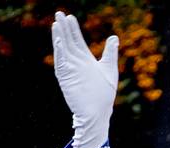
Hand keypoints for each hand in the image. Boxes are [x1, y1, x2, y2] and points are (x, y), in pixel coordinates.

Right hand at [51, 12, 118, 147]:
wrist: (98, 113)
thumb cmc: (104, 94)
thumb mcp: (109, 69)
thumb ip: (110, 53)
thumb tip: (114, 37)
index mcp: (86, 60)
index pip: (77, 40)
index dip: (73, 29)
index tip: (70, 16)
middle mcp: (76, 63)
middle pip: (68, 41)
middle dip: (64, 27)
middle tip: (58, 13)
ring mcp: (70, 70)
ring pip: (63, 49)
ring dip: (59, 36)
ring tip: (56, 22)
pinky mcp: (66, 78)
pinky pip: (61, 62)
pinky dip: (59, 51)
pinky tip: (58, 40)